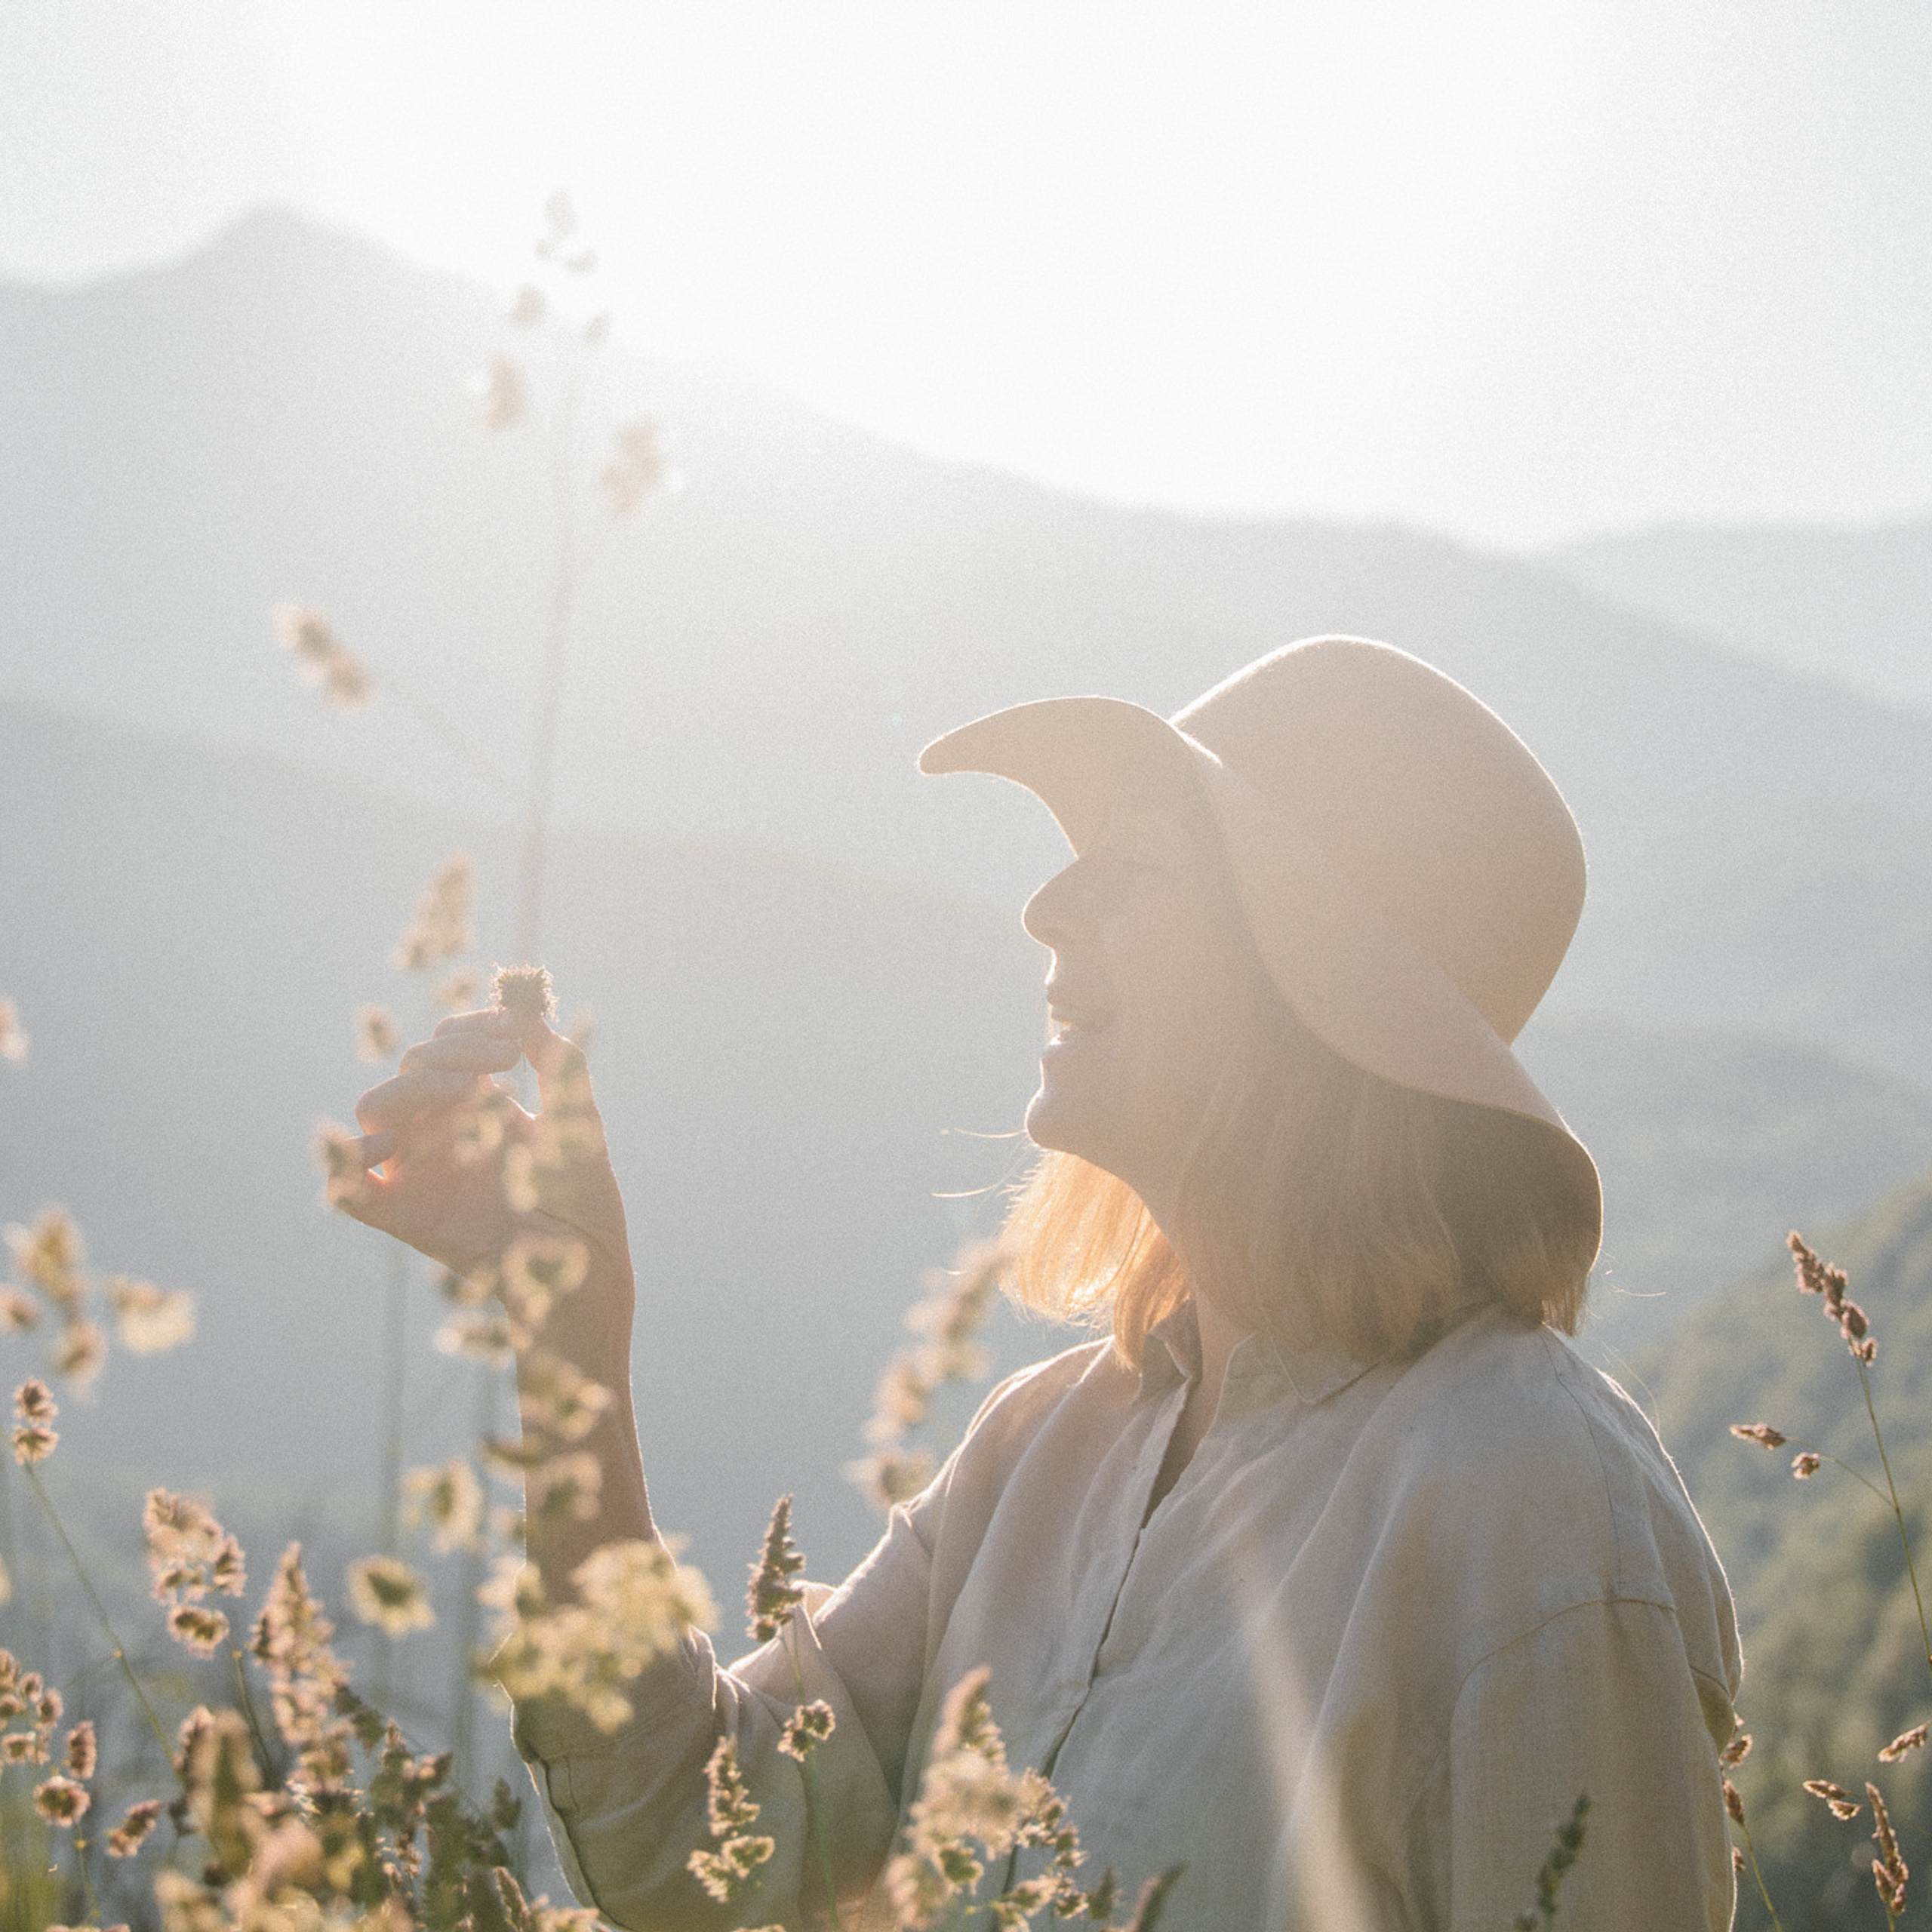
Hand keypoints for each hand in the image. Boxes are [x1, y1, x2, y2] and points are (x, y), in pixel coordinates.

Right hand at [338, 1009, 629, 1283]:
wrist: (585, 1260)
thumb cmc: (583, 1193)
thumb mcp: (577, 1117)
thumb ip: (559, 1062)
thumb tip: (529, 1012)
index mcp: (477, 1105)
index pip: (445, 1046)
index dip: (469, 1028)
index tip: (512, 1030)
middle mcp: (441, 1131)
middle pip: (411, 1067)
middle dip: (453, 1050)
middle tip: (504, 1058)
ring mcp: (419, 1169)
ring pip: (374, 1109)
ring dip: (413, 1087)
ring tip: (468, 1091)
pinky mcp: (404, 1215)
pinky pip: (350, 1186)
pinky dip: (346, 1162)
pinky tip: (389, 1144)